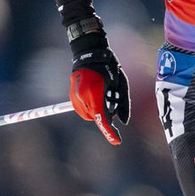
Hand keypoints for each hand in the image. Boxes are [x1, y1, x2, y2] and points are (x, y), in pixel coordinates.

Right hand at [69, 30, 130, 144]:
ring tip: (104, 93)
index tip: (117, 141)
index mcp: (95, 93)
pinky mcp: (72, 96)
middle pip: (96, 117)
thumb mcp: (121, 84)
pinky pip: (83, 110)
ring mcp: (75, 97)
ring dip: (98, 111)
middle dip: (106, 115)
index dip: (109, 131)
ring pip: (89, 115)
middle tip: (113, 98)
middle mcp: (82, 97)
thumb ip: (122, 104)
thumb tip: (122, 122)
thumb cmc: (108, 66)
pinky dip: (91, 107)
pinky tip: (97, 94)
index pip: (102, 118)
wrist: (89, 53)